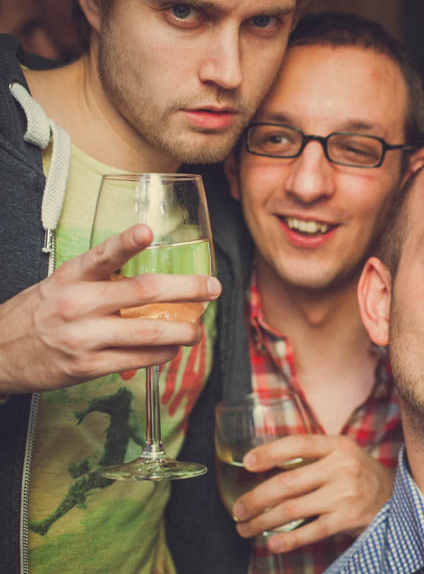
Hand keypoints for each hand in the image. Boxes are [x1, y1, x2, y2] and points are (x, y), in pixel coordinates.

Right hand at [0, 224, 220, 392]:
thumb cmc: (36, 315)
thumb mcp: (59, 285)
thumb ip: (98, 279)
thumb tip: (148, 281)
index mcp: (72, 277)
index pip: (103, 255)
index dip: (127, 242)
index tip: (148, 231)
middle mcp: (78, 304)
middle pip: (144, 292)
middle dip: (187, 289)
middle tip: (212, 288)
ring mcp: (84, 337)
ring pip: (150, 332)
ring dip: (184, 331)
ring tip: (198, 330)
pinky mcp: (87, 366)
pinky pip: (138, 360)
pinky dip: (163, 354)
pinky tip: (172, 350)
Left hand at [232, 433, 394, 552]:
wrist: (395, 497)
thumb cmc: (358, 474)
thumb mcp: (341, 454)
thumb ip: (311, 456)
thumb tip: (265, 465)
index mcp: (338, 445)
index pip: (298, 444)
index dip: (270, 453)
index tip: (247, 463)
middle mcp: (342, 467)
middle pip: (288, 483)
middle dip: (256, 498)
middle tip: (238, 509)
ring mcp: (345, 494)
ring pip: (293, 509)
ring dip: (263, 521)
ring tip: (247, 527)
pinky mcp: (348, 519)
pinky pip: (311, 532)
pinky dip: (288, 540)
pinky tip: (272, 542)